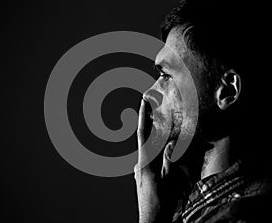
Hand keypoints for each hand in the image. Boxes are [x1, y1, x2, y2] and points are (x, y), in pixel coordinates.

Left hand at [134, 100, 190, 222]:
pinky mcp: (143, 175)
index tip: (143, 101)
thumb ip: (170, 162)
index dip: (143, 117)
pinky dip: (153, 146)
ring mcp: (141, 169)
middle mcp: (140, 163)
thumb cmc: (160, 205)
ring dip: (151, 133)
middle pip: (144, 137)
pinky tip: (159, 143)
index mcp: (144, 163)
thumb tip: (172, 143)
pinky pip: (148, 155)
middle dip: (147, 120)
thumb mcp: (169, 183)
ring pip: (146, 146)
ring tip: (157, 120)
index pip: (143, 134)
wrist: (151, 221)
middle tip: (151, 105)